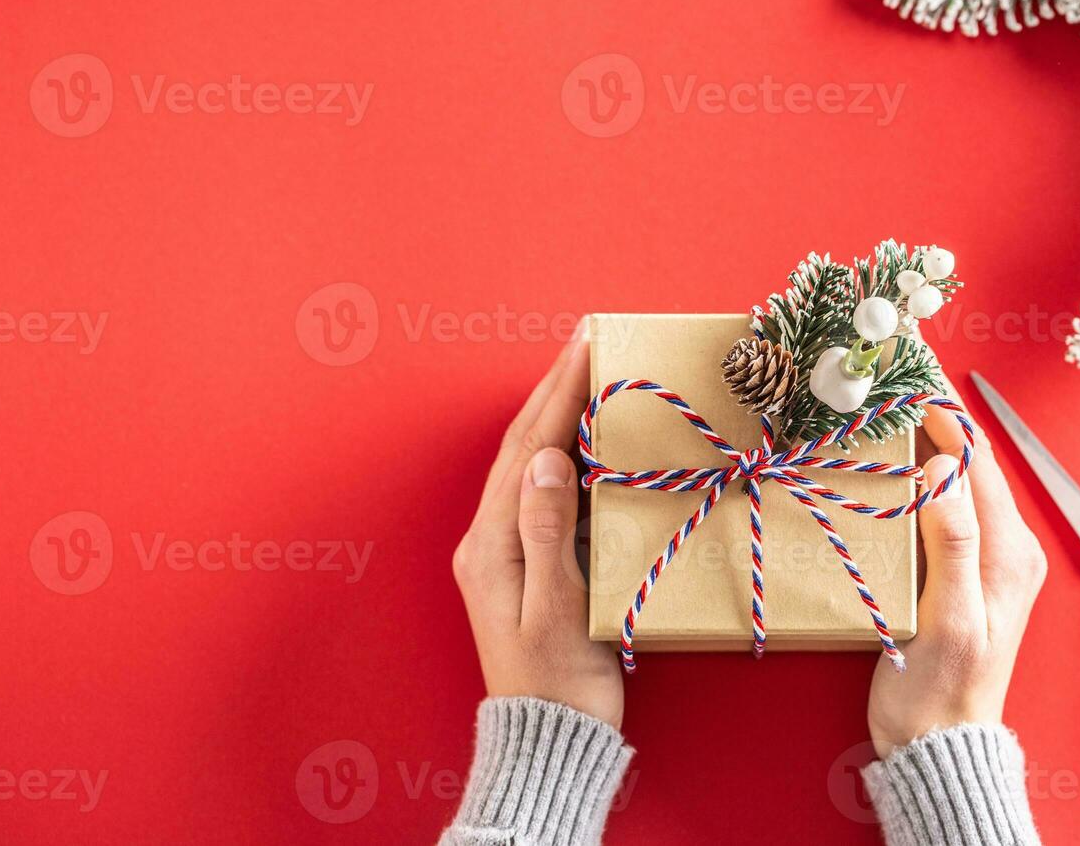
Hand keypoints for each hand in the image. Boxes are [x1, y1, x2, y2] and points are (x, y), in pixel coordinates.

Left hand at [452, 332, 623, 727]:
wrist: (551, 738)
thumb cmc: (560, 683)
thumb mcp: (558, 610)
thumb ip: (549, 532)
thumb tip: (547, 460)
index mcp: (492, 544)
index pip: (530, 449)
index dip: (559, 394)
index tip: (586, 346)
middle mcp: (489, 539)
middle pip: (522, 446)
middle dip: (553, 389)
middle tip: (585, 340)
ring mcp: (503, 551)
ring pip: (530, 464)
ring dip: (557, 415)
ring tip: (587, 374)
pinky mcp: (526, 565)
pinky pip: (543, 492)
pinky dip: (567, 455)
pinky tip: (590, 441)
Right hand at [867, 372, 1046, 756]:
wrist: (940, 747)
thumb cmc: (943, 694)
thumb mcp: (951, 619)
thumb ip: (953, 543)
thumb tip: (942, 470)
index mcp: (1010, 553)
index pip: (980, 464)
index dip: (948, 418)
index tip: (911, 380)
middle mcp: (1005, 550)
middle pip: (972, 469)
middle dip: (937, 423)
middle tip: (892, 386)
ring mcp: (985, 563)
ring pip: (958, 487)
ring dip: (928, 448)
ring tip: (889, 414)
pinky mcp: (960, 576)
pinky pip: (945, 512)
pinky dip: (920, 482)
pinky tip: (891, 472)